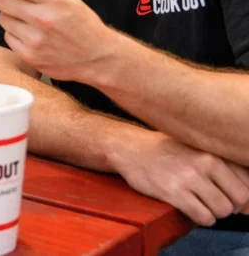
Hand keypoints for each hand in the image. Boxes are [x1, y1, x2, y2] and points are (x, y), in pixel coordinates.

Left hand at [0, 0, 117, 82]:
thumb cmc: (83, 23)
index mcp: (54, 2)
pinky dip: (12, 32)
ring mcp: (35, 41)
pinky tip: (25, 31)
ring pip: (5, 20)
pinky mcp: (30, 56)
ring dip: (6, 13)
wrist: (98, 58)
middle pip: (4, 2)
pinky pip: (9, 37)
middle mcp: (43, 21)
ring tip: (18, 13)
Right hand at [112, 129, 248, 225]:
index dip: (241, 196)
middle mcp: (205, 163)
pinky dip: (202, 219)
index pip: (248, 182)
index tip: (228, 195)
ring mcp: (189, 178)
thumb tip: (248, 201)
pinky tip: (191, 209)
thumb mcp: (196, 149)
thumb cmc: (165, 150)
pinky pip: (203, 217)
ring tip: (200, 204)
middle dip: (230, 206)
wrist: (130, 148)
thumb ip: (224, 167)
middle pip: (239, 199)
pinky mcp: (173, 192)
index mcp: (213, 151)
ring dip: (214, 213)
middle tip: (214, 202)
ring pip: (223, 210)